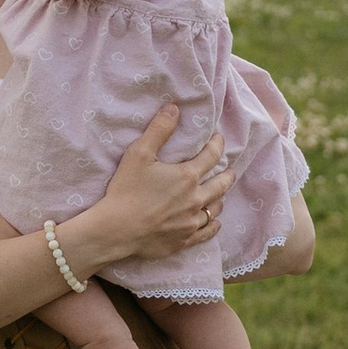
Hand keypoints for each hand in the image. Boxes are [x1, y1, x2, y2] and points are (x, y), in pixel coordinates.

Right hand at [73, 103, 231, 271]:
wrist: (117, 230)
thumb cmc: (127, 190)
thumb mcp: (139, 153)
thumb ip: (159, 130)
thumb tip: (174, 108)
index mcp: (187, 176)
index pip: (212, 156)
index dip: (217, 144)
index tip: (219, 139)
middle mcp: (195, 199)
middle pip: (221, 184)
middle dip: (227, 174)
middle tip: (230, 170)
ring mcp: (191, 222)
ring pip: (215, 209)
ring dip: (219, 199)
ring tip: (219, 195)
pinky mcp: (184, 240)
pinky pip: (207, 232)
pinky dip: (214, 225)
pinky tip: (215, 223)